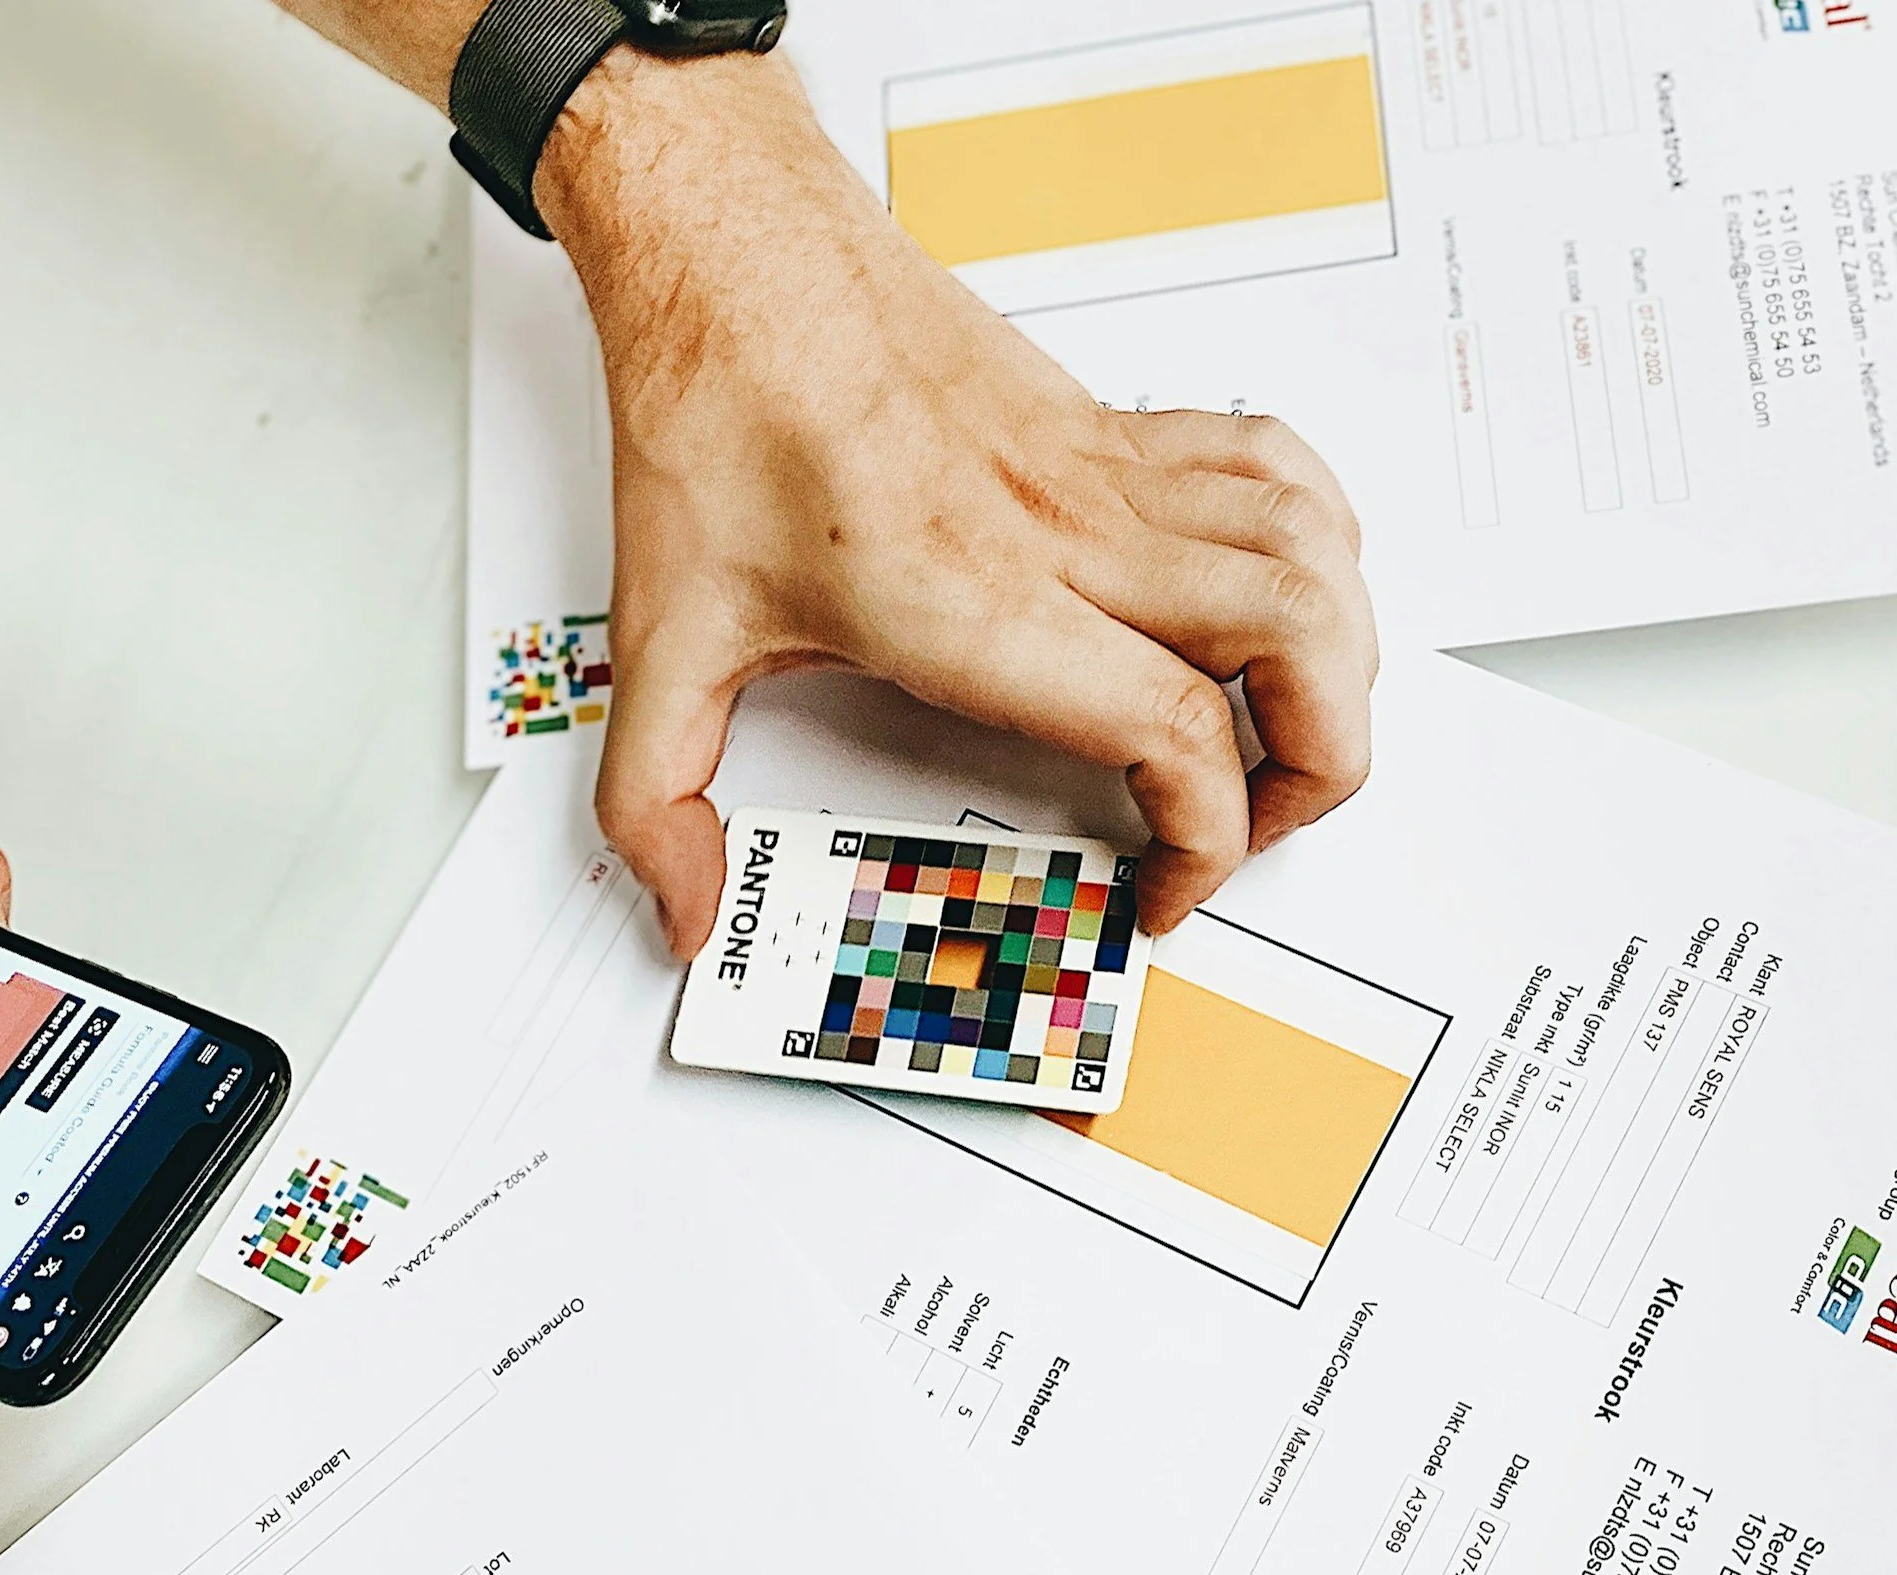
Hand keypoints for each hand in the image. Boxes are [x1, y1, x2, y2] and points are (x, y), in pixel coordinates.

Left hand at [535, 52, 1378, 955]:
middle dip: (1317, 767)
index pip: (1175, 732)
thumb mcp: (660, 635)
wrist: (731, 252)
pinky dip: (1316, 538)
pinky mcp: (1105, 420)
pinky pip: (1272, 467)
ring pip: (1311, 548)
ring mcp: (1099, 467)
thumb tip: (677, 905)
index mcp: (971, 599)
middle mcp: (1063, 528)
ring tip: (1284, 731)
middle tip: (1251, 826)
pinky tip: (1275, 591)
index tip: (1158, 889)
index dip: (1205, 844)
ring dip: (1337, 657)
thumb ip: (654, 797)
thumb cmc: (714, 411)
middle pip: (1296, 640)